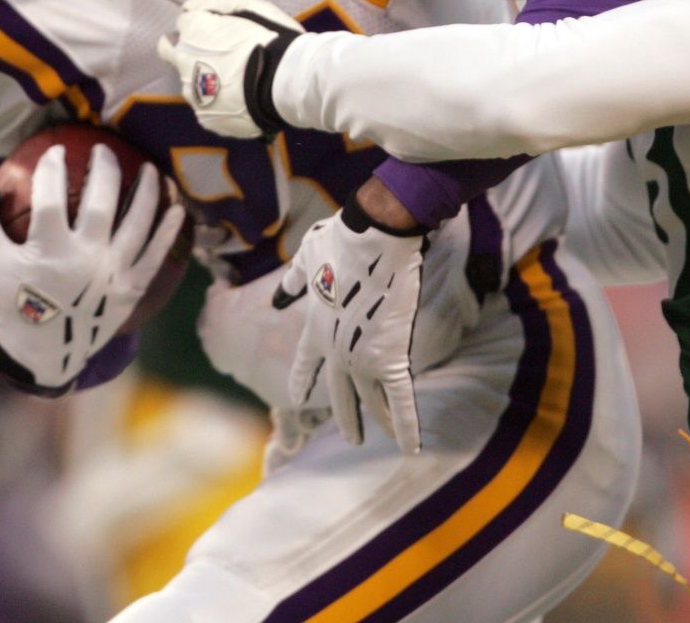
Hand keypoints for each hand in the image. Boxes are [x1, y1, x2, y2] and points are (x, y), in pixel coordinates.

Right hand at [0, 143, 185, 395]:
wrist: (45, 355)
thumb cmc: (13, 306)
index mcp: (48, 251)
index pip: (52, 196)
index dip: (53, 168)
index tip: (57, 150)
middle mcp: (85, 259)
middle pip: (101, 201)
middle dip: (104, 168)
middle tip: (104, 148)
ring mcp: (112, 274)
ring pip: (137, 222)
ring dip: (146, 191)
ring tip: (149, 168)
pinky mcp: (132, 289)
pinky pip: (156, 253)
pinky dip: (168, 230)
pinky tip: (177, 208)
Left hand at [157, 0, 301, 138]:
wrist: (286, 86)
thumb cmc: (271, 40)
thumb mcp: (251, 6)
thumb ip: (216, 2)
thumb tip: (190, 7)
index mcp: (193, 31)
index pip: (184, 21)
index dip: (202, 24)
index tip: (219, 30)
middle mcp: (183, 62)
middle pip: (170, 51)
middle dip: (185, 49)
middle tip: (214, 54)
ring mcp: (193, 94)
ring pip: (189, 82)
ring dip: (204, 79)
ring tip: (235, 82)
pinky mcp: (205, 118)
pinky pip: (207, 106)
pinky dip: (219, 102)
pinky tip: (240, 101)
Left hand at [274, 193, 426, 452]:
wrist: (374, 241)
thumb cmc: (340, 243)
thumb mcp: (305, 260)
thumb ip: (293, 283)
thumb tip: (279, 298)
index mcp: (315, 330)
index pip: (305, 364)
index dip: (302, 380)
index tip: (295, 397)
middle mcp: (335, 351)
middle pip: (339, 394)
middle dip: (346, 417)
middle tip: (351, 438)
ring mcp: (363, 359)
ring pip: (370, 401)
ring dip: (376, 422)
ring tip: (379, 439)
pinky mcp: (391, 358)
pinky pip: (401, 399)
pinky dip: (406, 424)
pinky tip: (411, 446)